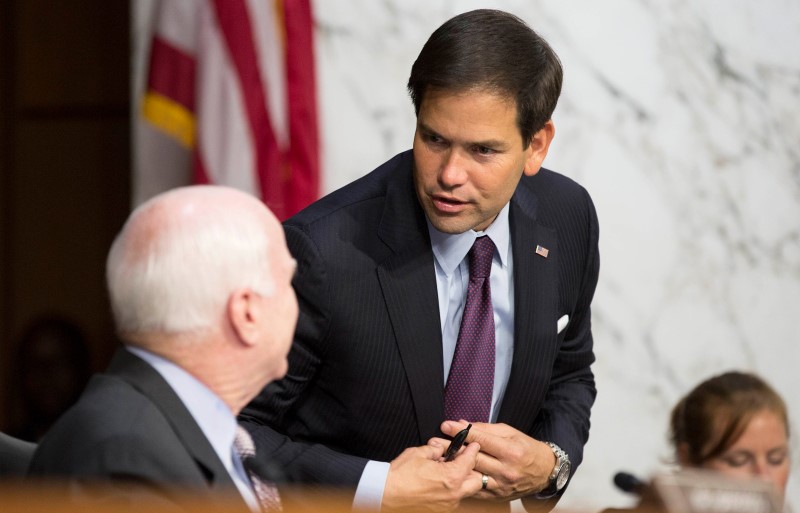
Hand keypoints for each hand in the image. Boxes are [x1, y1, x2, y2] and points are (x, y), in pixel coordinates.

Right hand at [382, 440, 482, 511]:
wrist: (384, 494)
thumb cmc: (400, 475)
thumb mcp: (419, 453)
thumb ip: (435, 449)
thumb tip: (441, 449)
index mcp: (451, 478)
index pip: (470, 461)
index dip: (472, 451)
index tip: (473, 446)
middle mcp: (454, 495)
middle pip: (476, 482)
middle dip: (473, 469)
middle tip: (463, 460)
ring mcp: (447, 506)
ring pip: (465, 492)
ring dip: (462, 481)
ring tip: (449, 472)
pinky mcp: (440, 511)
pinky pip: (453, 500)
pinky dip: (451, 491)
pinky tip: (440, 483)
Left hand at [440, 420, 555, 500]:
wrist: (545, 472)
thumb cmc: (527, 448)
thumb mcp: (510, 432)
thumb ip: (486, 429)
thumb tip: (463, 423)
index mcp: (511, 452)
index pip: (481, 440)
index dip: (461, 432)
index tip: (445, 425)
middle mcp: (506, 470)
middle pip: (473, 459)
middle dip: (451, 448)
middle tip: (434, 441)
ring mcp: (501, 486)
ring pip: (471, 475)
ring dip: (452, 466)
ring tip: (437, 458)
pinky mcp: (497, 496)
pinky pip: (475, 489)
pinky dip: (462, 481)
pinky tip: (449, 473)